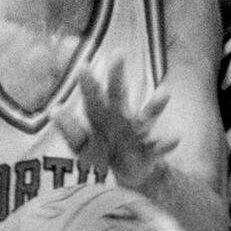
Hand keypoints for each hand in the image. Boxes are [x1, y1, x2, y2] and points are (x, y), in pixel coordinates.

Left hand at [54, 60, 177, 192]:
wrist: (126, 176)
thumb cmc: (103, 153)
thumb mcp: (82, 146)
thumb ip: (70, 131)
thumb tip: (54, 110)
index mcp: (102, 116)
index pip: (93, 96)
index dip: (88, 82)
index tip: (84, 64)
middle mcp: (121, 118)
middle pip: (118, 95)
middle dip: (118, 76)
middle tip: (118, 54)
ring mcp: (138, 133)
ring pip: (146, 116)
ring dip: (155, 105)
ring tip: (165, 92)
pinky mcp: (151, 151)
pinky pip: (159, 146)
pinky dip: (167, 142)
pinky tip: (175, 138)